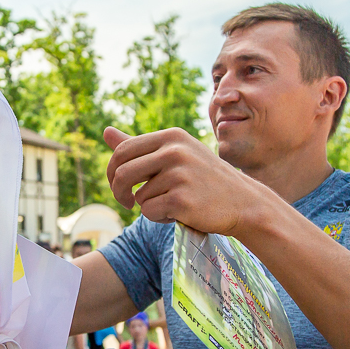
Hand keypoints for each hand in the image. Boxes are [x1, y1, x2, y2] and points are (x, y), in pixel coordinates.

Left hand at [104, 127, 266, 235]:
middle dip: (118, 192)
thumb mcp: (176, 154)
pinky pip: (150, 212)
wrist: (244, 203)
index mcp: (172, 136)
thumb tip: (105, 131)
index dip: (112, 171)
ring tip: (173, 204)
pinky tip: (178, 213)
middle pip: (123, 173)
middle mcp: (175, 151)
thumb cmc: (205, 178)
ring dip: (148, 206)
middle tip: (126, 202)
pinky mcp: (182, 200)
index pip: (123, 150)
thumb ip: (139, 145)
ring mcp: (179, 175)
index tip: (118, 184)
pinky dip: (158, 218)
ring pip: (139, 196)